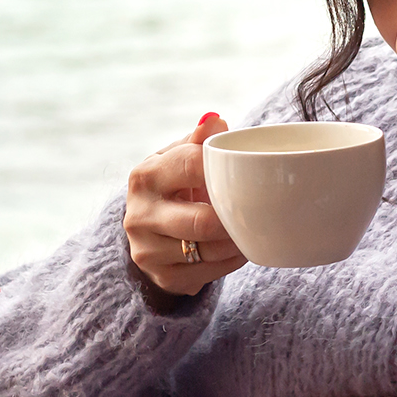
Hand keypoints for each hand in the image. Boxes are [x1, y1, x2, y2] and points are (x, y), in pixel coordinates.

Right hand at [124, 113, 247, 298]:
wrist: (149, 231)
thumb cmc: (174, 185)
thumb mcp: (179, 158)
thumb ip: (198, 140)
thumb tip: (216, 120)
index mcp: (145, 176)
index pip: (191, 165)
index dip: (224, 169)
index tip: (246, 173)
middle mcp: (139, 214)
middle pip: (202, 221)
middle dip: (235, 218)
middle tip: (257, 211)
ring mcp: (147, 250)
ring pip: (208, 251)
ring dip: (238, 242)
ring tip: (252, 228)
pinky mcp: (161, 276)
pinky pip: (208, 273)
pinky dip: (230, 261)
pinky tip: (238, 248)